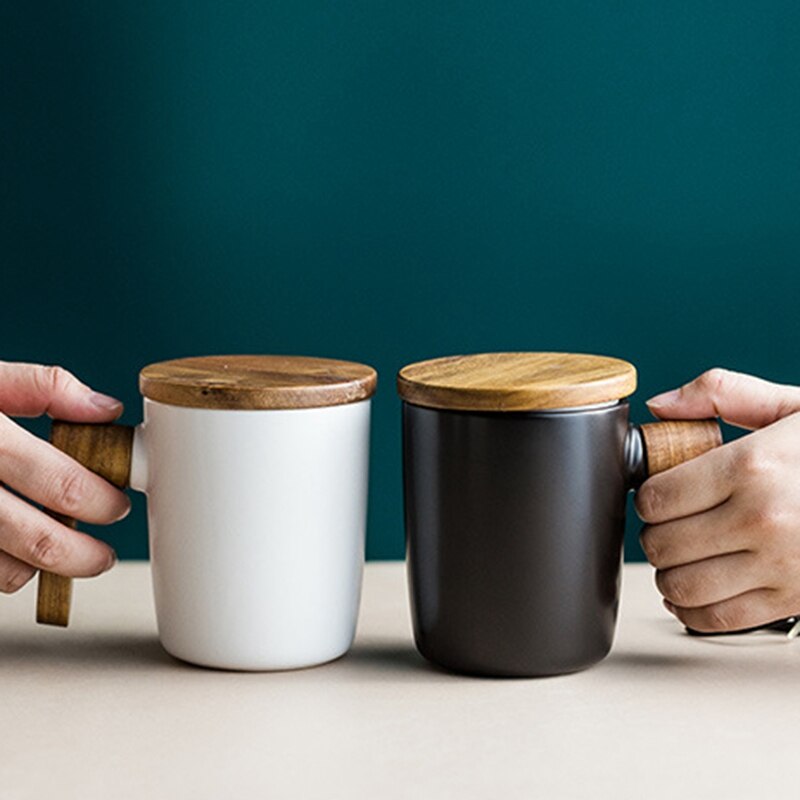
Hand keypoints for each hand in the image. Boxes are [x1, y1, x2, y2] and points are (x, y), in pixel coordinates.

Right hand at [0, 362, 129, 593]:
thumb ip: (42, 387)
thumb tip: (105, 408)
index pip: (60, 483)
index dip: (101, 500)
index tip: (117, 504)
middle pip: (38, 540)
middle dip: (84, 554)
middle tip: (103, 554)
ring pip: (5, 571)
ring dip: (42, 568)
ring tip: (61, 554)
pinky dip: (1, 572)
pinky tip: (12, 554)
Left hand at [636, 368, 799, 631]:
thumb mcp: (793, 406)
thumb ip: (722, 393)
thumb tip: (660, 405)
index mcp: (753, 466)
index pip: (658, 497)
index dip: (647, 497)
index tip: (656, 494)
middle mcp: (763, 519)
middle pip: (662, 544)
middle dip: (653, 534)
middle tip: (665, 525)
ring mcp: (779, 565)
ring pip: (681, 586)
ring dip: (666, 574)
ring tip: (677, 556)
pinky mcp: (793, 600)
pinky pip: (717, 619)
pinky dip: (690, 610)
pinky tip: (694, 590)